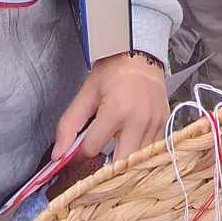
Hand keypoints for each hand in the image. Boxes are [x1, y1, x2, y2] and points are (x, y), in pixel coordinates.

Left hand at [51, 53, 167, 162]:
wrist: (141, 53)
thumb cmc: (113, 70)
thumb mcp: (86, 93)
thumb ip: (69, 124)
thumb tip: (57, 154)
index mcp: (116, 111)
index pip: (93, 149)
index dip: (81, 152)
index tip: (79, 148)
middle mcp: (138, 120)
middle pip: (119, 164)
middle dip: (105, 167)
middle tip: (96, 159)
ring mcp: (154, 123)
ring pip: (137, 161)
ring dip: (122, 160)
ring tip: (113, 148)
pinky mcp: (164, 124)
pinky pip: (150, 150)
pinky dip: (138, 152)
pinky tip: (129, 141)